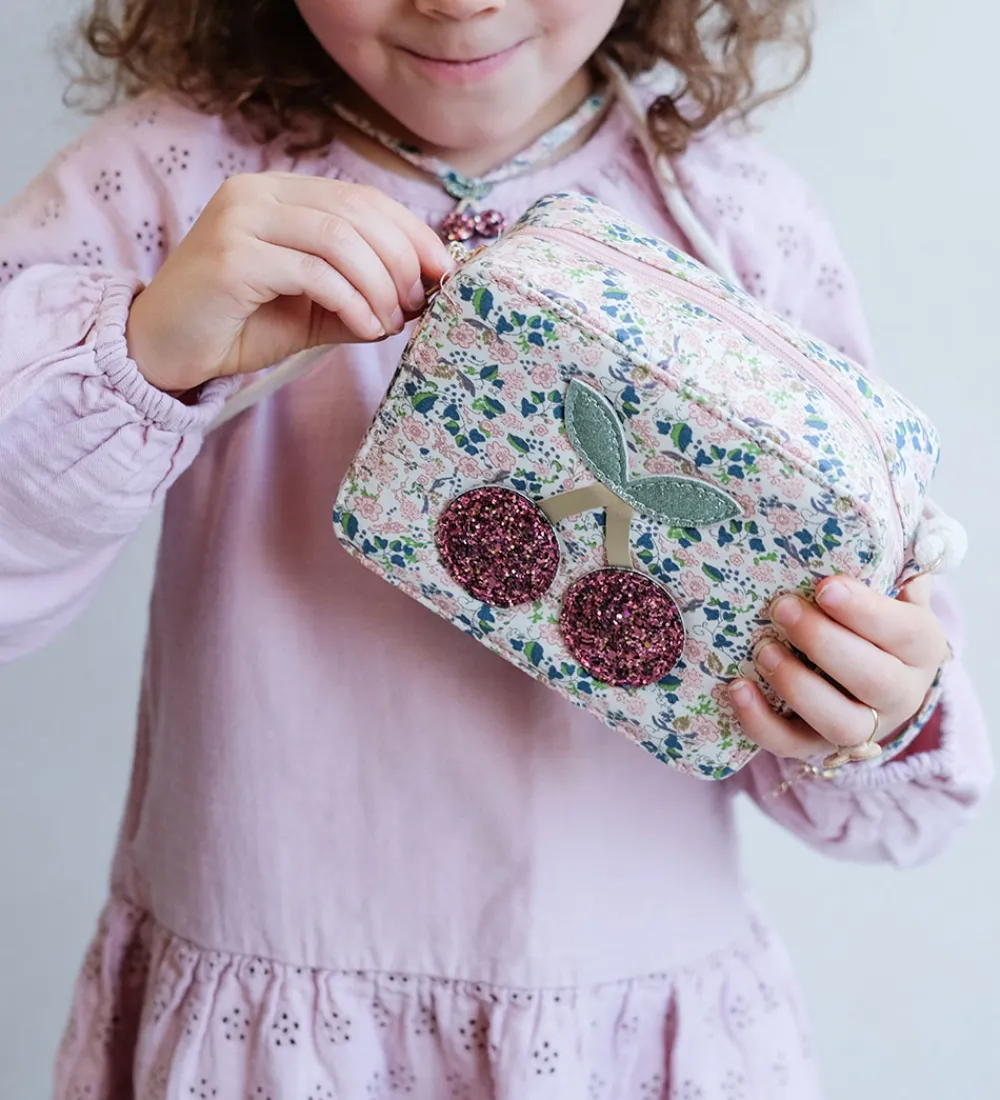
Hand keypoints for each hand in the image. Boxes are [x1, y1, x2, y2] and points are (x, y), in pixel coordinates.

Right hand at [125, 173, 454, 391]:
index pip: (363, 199)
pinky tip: (365, 329)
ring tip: (390, 323)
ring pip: (341, 240)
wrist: (164, 350)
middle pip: (359, 214)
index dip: (412, 233)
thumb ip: (361, 292)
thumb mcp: (315, 307)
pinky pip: (314, 272)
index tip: (442, 272)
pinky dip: (352, 302)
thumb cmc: (240, 325)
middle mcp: (259, 193)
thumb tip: (423, 294)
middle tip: (417, 306)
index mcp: (281, 194)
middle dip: (402, 262)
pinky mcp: (232, 257)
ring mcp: (241, 219)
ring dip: (380, 287)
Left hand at [728, 575, 949, 760]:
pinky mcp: (816, 746)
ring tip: (763, 649)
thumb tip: (875, 529)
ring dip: (798, 686)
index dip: (865, 611)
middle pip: (874, 680)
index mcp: (919, 647)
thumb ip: (886, 567)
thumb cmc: (870, 623)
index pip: (904, 632)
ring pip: (840, 723)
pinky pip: (790, 745)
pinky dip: (760, 722)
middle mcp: (899, 693)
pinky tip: (736, 688)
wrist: (871, 683)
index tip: (826, 586)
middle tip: (782, 607)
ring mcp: (860, 727)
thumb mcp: (889, 592)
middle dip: (823, 642)